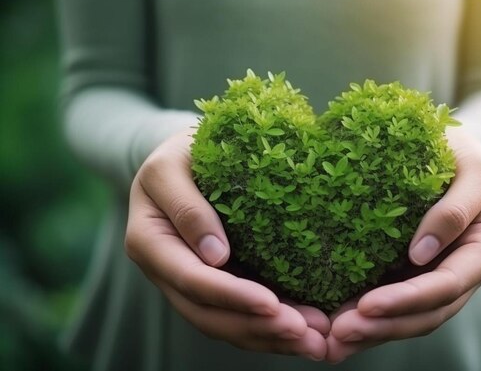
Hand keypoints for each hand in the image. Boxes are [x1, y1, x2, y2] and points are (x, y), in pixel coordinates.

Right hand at [125, 129, 328, 359]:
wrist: (183, 157)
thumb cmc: (179, 153)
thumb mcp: (170, 165)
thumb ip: (186, 206)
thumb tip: (215, 256)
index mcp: (150, 243)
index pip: (191, 280)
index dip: (232, 296)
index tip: (272, 305)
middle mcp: (167, 272)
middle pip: (210, 314)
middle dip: (259, 329)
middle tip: (308, 337)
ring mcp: (190, 283)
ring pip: (227, 324)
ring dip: (270, 337)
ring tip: (316, 342)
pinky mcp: (216, 282)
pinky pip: (240, 314)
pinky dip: (270, 327)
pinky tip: (305, 331)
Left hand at [326, 126, 480, 362]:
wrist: (460, 152)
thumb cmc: (467, 153)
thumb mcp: (474, 169)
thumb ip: (455, 210)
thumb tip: (420, 255)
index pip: (450, 284)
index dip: (409, 298)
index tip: (367, 304)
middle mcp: (472, 270)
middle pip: (430, 311)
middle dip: (384, 326)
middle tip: (339, 334)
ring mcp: (446, 275)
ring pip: (413, 317)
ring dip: (374, 332)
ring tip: (333, 341)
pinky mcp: (422, 273)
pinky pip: (400, 303)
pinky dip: (372, 319)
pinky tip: (339, 326)